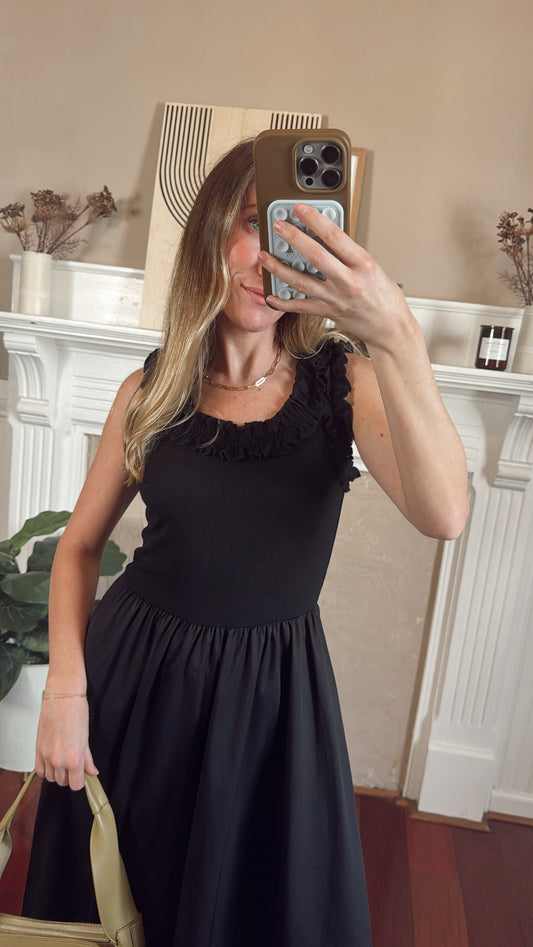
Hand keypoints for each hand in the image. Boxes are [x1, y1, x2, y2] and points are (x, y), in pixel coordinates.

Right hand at [35, 695, 98, 790]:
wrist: (62, 696)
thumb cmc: (76, 711)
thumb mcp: (86, 737)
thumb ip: (88, 759)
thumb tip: (92, 771)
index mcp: (73, 759)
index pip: (76, 785)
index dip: (80, 781)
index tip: (83, 775)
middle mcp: (58, 760)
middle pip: (63, 782)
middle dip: (70, 776)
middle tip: (75, 765)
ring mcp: (46, 756)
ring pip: (51, 778)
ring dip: (57, 773)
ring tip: (64, 760)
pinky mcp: (37, 749)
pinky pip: (39, 770)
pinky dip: (46, 769)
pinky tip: (52, 760)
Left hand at [258, 202, 410, 350]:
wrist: (389, 327)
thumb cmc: (384, 297)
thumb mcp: (372, 266)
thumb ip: (348, 254)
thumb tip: (324, 237)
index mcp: (363, 264)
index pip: (335, 236)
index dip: (315, 220)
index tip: (300, 209)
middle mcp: (348, 281)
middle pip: (315, 256)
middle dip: (293, 238)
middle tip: (278, 227)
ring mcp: (336, 299)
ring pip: (301, 281)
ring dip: (279, 268)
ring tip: (264, 256)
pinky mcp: (328, 313)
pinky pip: (300, 306)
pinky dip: (283, 301)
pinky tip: (271, 294)